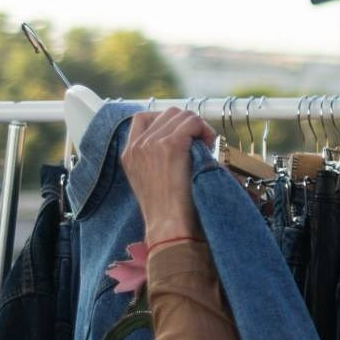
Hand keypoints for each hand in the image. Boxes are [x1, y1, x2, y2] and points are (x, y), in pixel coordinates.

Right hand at [121, 109, 215, 243]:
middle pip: (167, 113)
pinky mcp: (169, 145)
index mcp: (129, 153)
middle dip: (188, 123)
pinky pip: (192, 122)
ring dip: (198, 126)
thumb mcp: (153, 180)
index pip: (143, 118)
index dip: (168, 122)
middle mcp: (136, 146)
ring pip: (181, 115)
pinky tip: (210, 146)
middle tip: (202, 143)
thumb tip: (183, 141)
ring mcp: (151, 144)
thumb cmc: (168, 211)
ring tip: (206, 146)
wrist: (168, 226)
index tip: (185, 135)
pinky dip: (205, 130)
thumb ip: (157, 159)